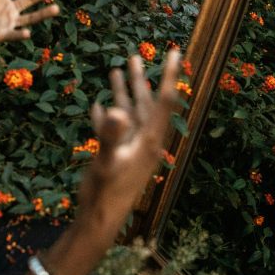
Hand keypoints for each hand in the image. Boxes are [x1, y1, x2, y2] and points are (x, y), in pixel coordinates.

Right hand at [76, 50, 181, 239]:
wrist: (98, 222)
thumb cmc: (106, 193)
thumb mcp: (107, 162)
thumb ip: (110, 136)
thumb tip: (116, 111)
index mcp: (149, 140)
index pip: (164, 101)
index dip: (170, 75)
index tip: (176, 52)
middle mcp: (144, 141)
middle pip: (146, 104)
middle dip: (141, 80)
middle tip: (136, 56)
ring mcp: (131, 149)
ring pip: (129, 114)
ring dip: (124, 93)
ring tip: (116, 70)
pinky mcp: (117, 157)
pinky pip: (113, 130)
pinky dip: (107, 116)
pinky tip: (98, 105)